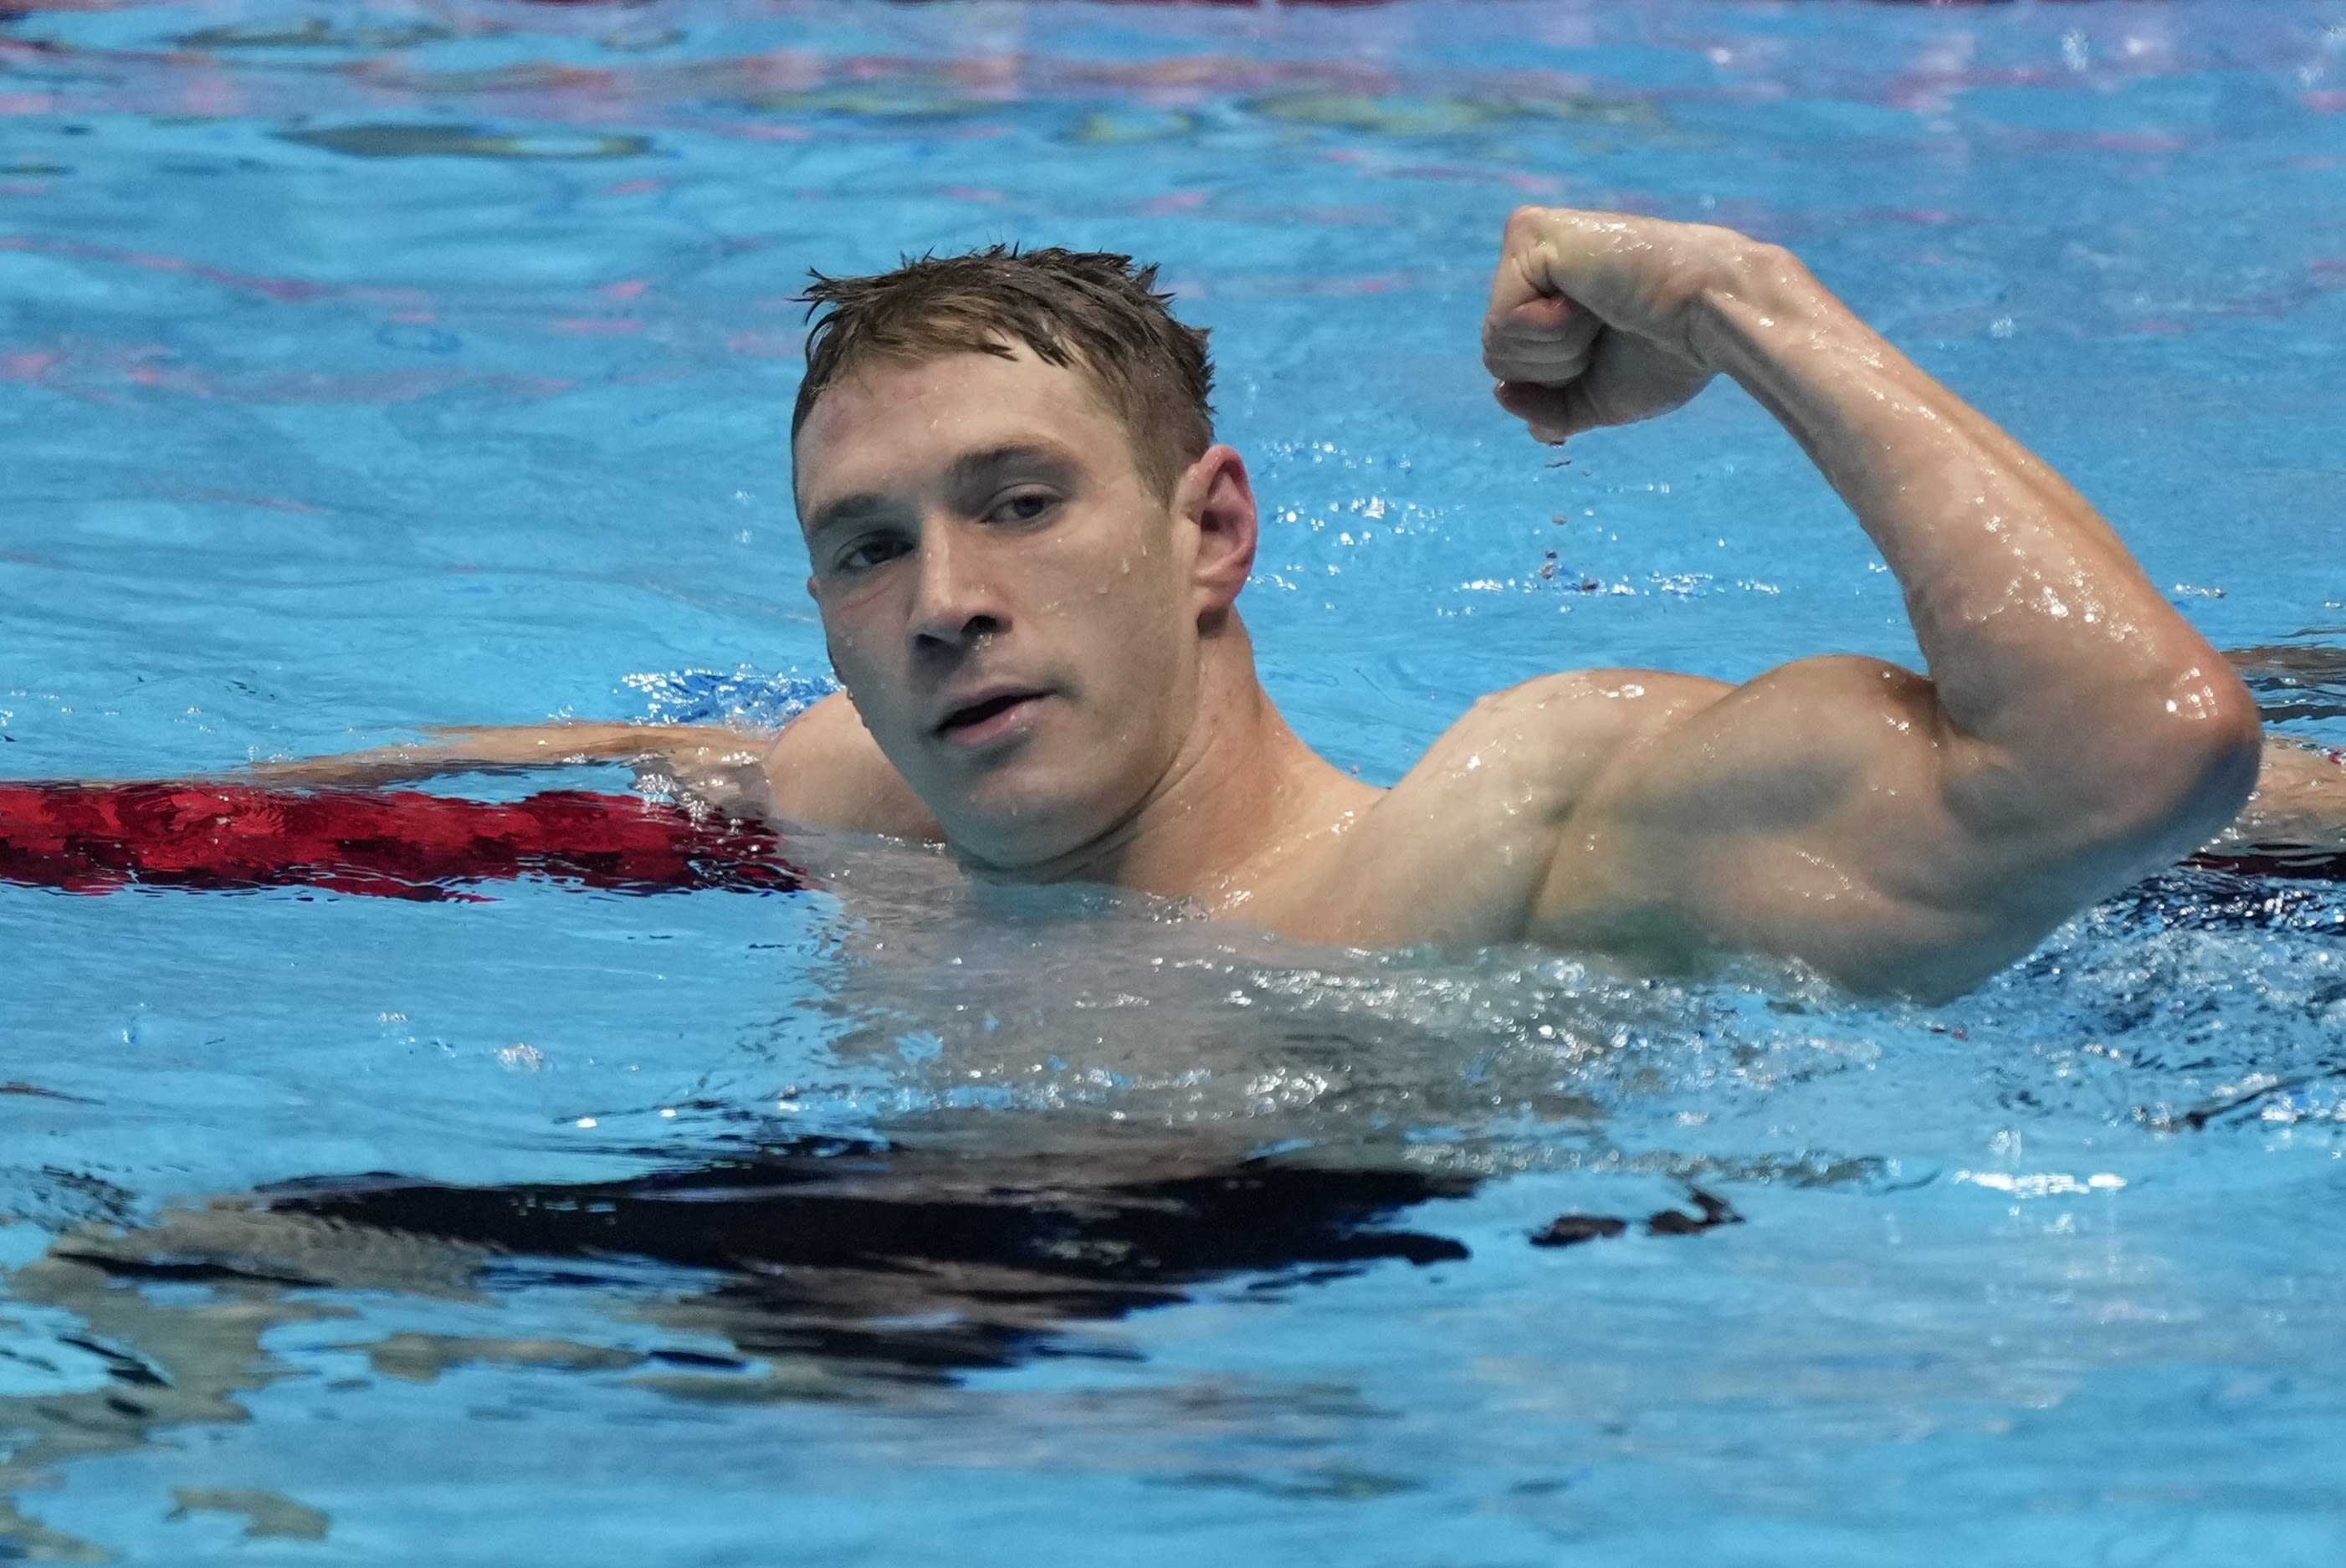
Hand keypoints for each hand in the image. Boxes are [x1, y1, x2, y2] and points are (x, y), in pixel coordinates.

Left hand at [1481, 207, 1753, 443]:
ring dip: (1559, 349)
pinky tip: (1593, 298)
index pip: (1509, 364)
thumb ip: (1550, 406)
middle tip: (1608, 329)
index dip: (1556, 381)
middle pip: (1495, 355)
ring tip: (1604, 310)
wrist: (1711, 318)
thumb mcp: (1600, 397)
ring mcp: (1528, 242)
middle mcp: (1534, 263)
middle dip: (1555, 368)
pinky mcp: (1529, 231)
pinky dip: (1553, 330)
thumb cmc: (1670, 353)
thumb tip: (1501, 393)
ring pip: (1495, 341)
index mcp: (1550, 295)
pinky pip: (1504, 319)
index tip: (1609, 351)